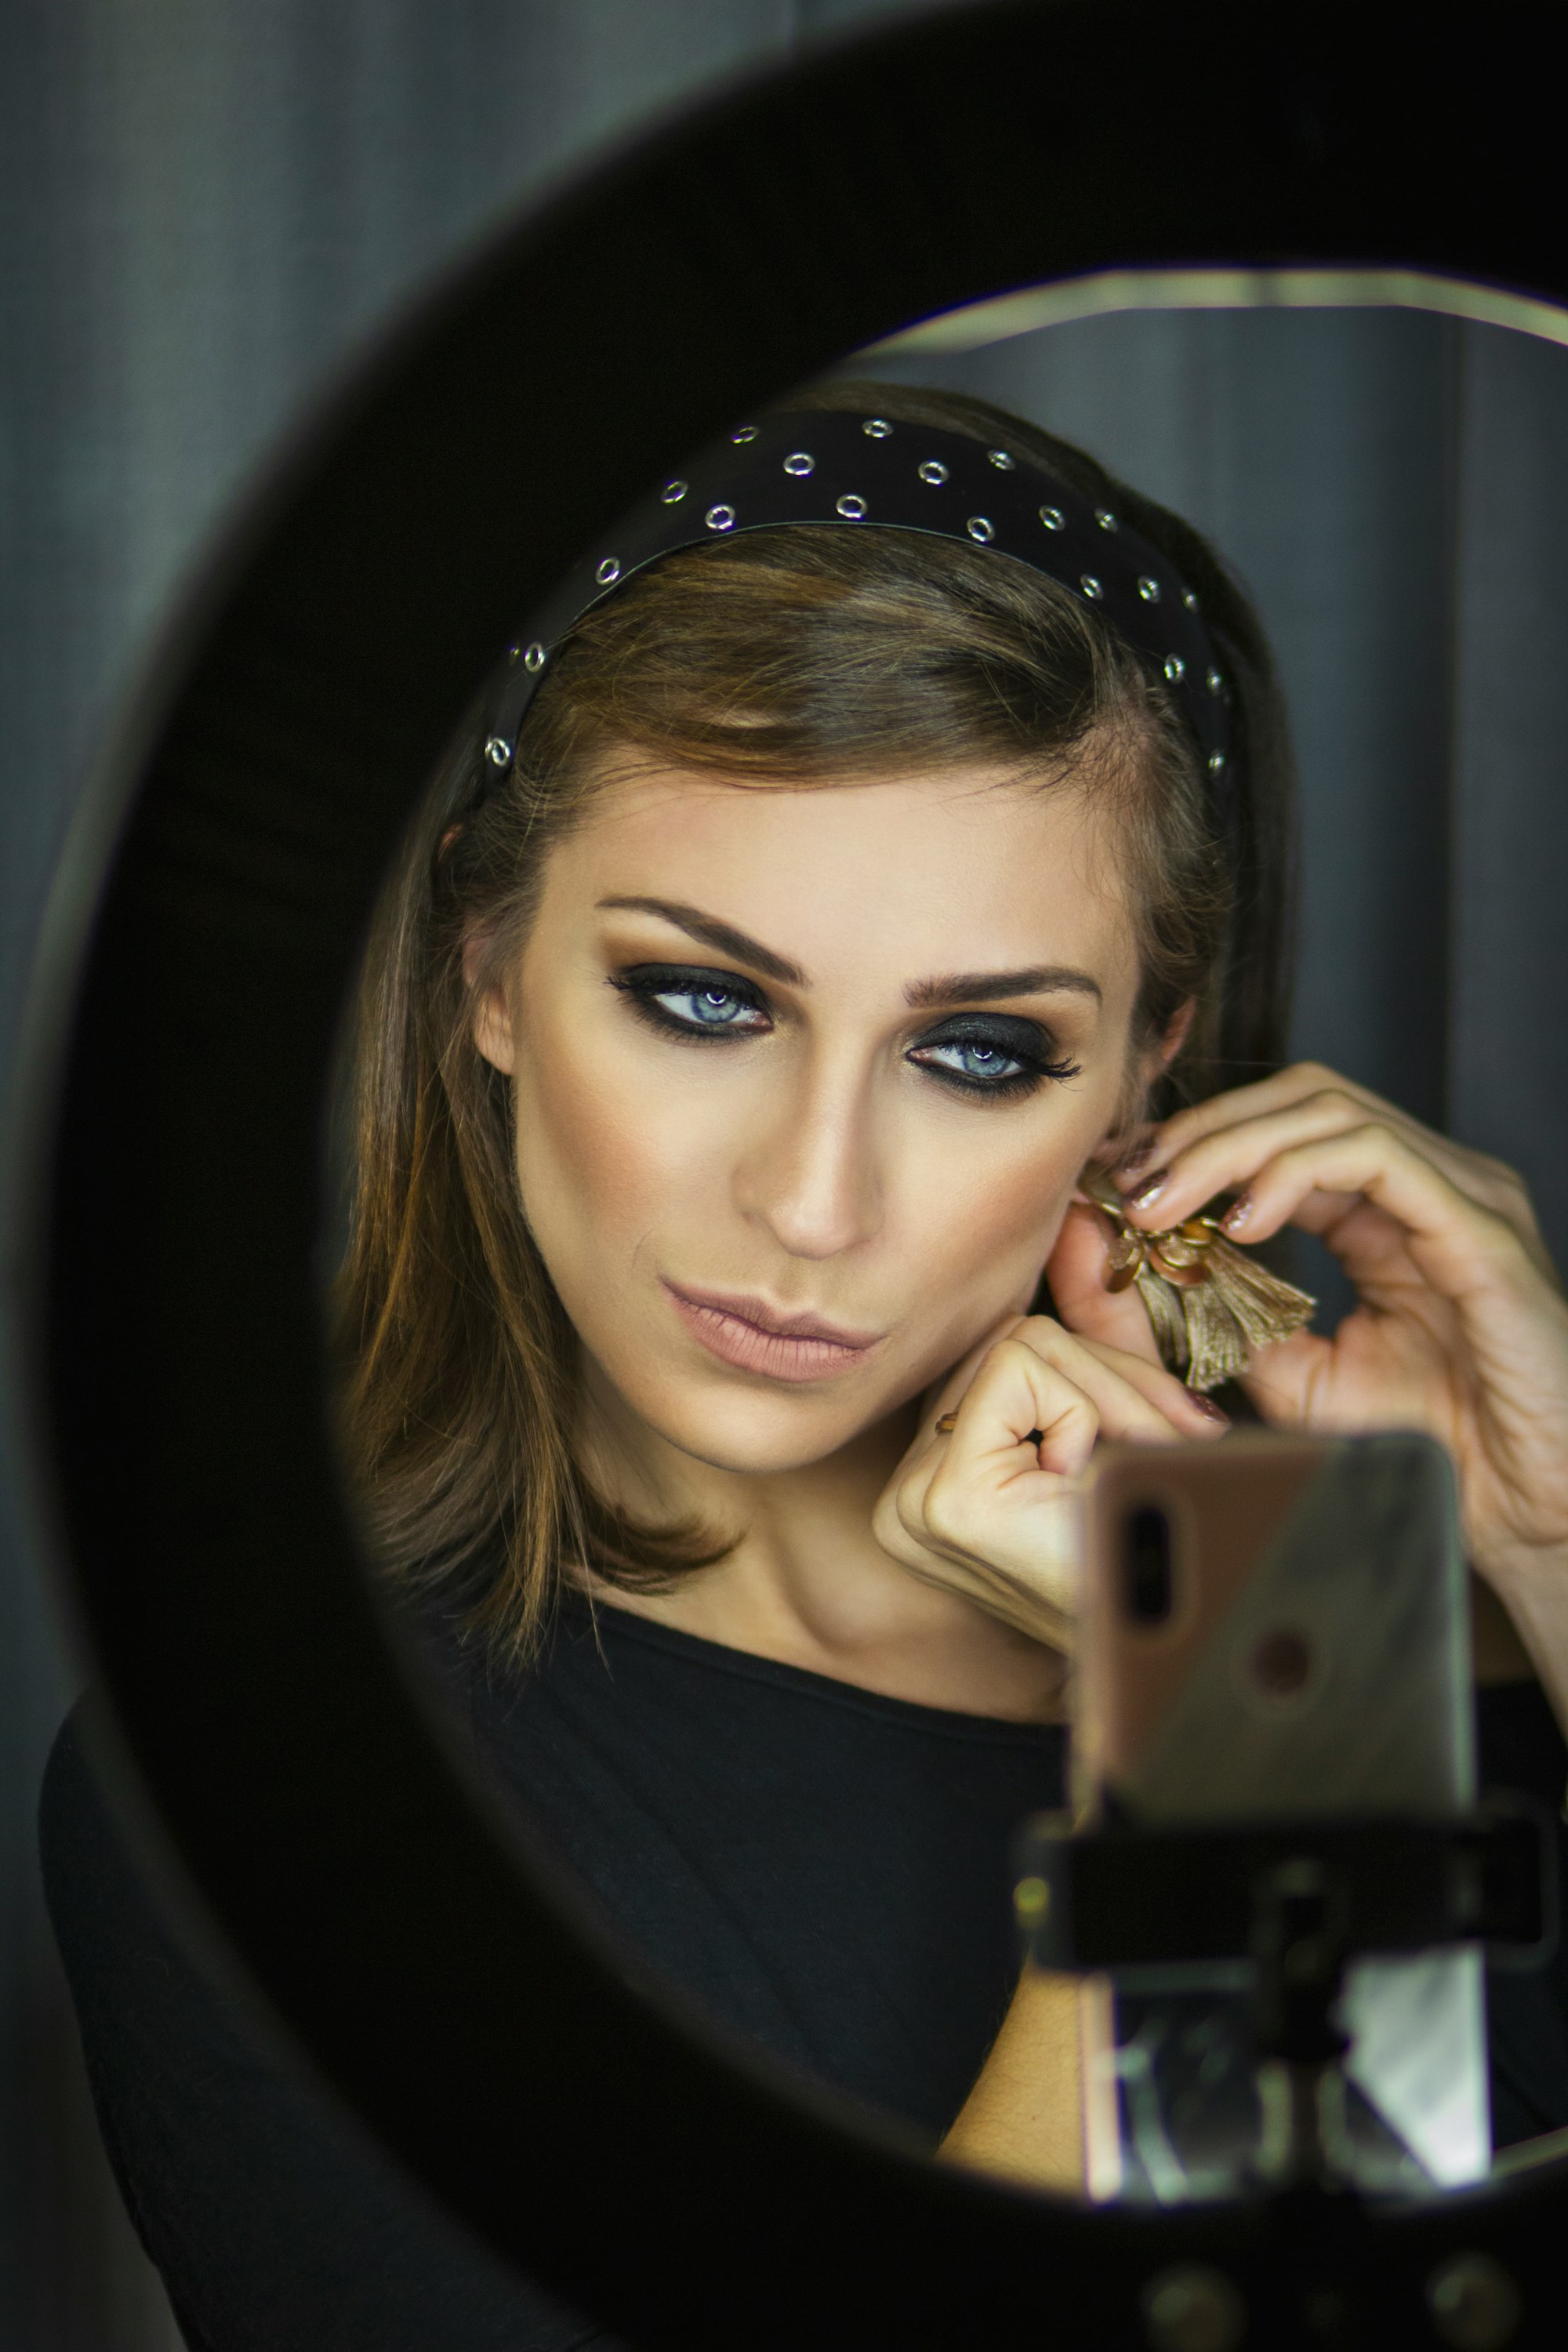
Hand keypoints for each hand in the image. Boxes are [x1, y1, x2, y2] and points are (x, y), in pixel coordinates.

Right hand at [872, 1312, 1227, 1647]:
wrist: (1193, 1646)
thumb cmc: (1174, 1547)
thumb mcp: (1127, 1421)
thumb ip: (1095, 1333)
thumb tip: (1079, 1222)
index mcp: (941, 1476)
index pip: (1011, 1348)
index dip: (1104, 1376)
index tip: (1163, 1440)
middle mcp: (908, 1489)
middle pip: (1014, 1336)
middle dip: (1111, 1382)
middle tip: (1160, 1457)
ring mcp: (913, 1499)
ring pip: (1022, 1341)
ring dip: (1112, 1399)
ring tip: (1131, 1479)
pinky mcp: (941, 1499)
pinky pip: (1022, 1368)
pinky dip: (1088, 1414)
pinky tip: (1093, 1487)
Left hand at [1047, 1063, 1567, 1625]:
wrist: (1527, 1504)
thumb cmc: (1431, 1444)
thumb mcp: (1298, 1379)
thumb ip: (1231, 1323)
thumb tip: (1141, 1278)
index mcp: (1386, 1209)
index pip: (1284, 1127)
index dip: (1197, 1142)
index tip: (1122, 1184)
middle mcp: (1427, 1184)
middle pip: (1300, 1097)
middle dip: (1203, 1130)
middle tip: (1130, 1183)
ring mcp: (1460, 1195)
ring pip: (1331, 1110)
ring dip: (1231, 1146)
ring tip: (1167, 1202)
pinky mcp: (1481, 1228)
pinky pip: (1377, 1158)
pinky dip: (1296, 1174)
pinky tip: (1243, 1222)